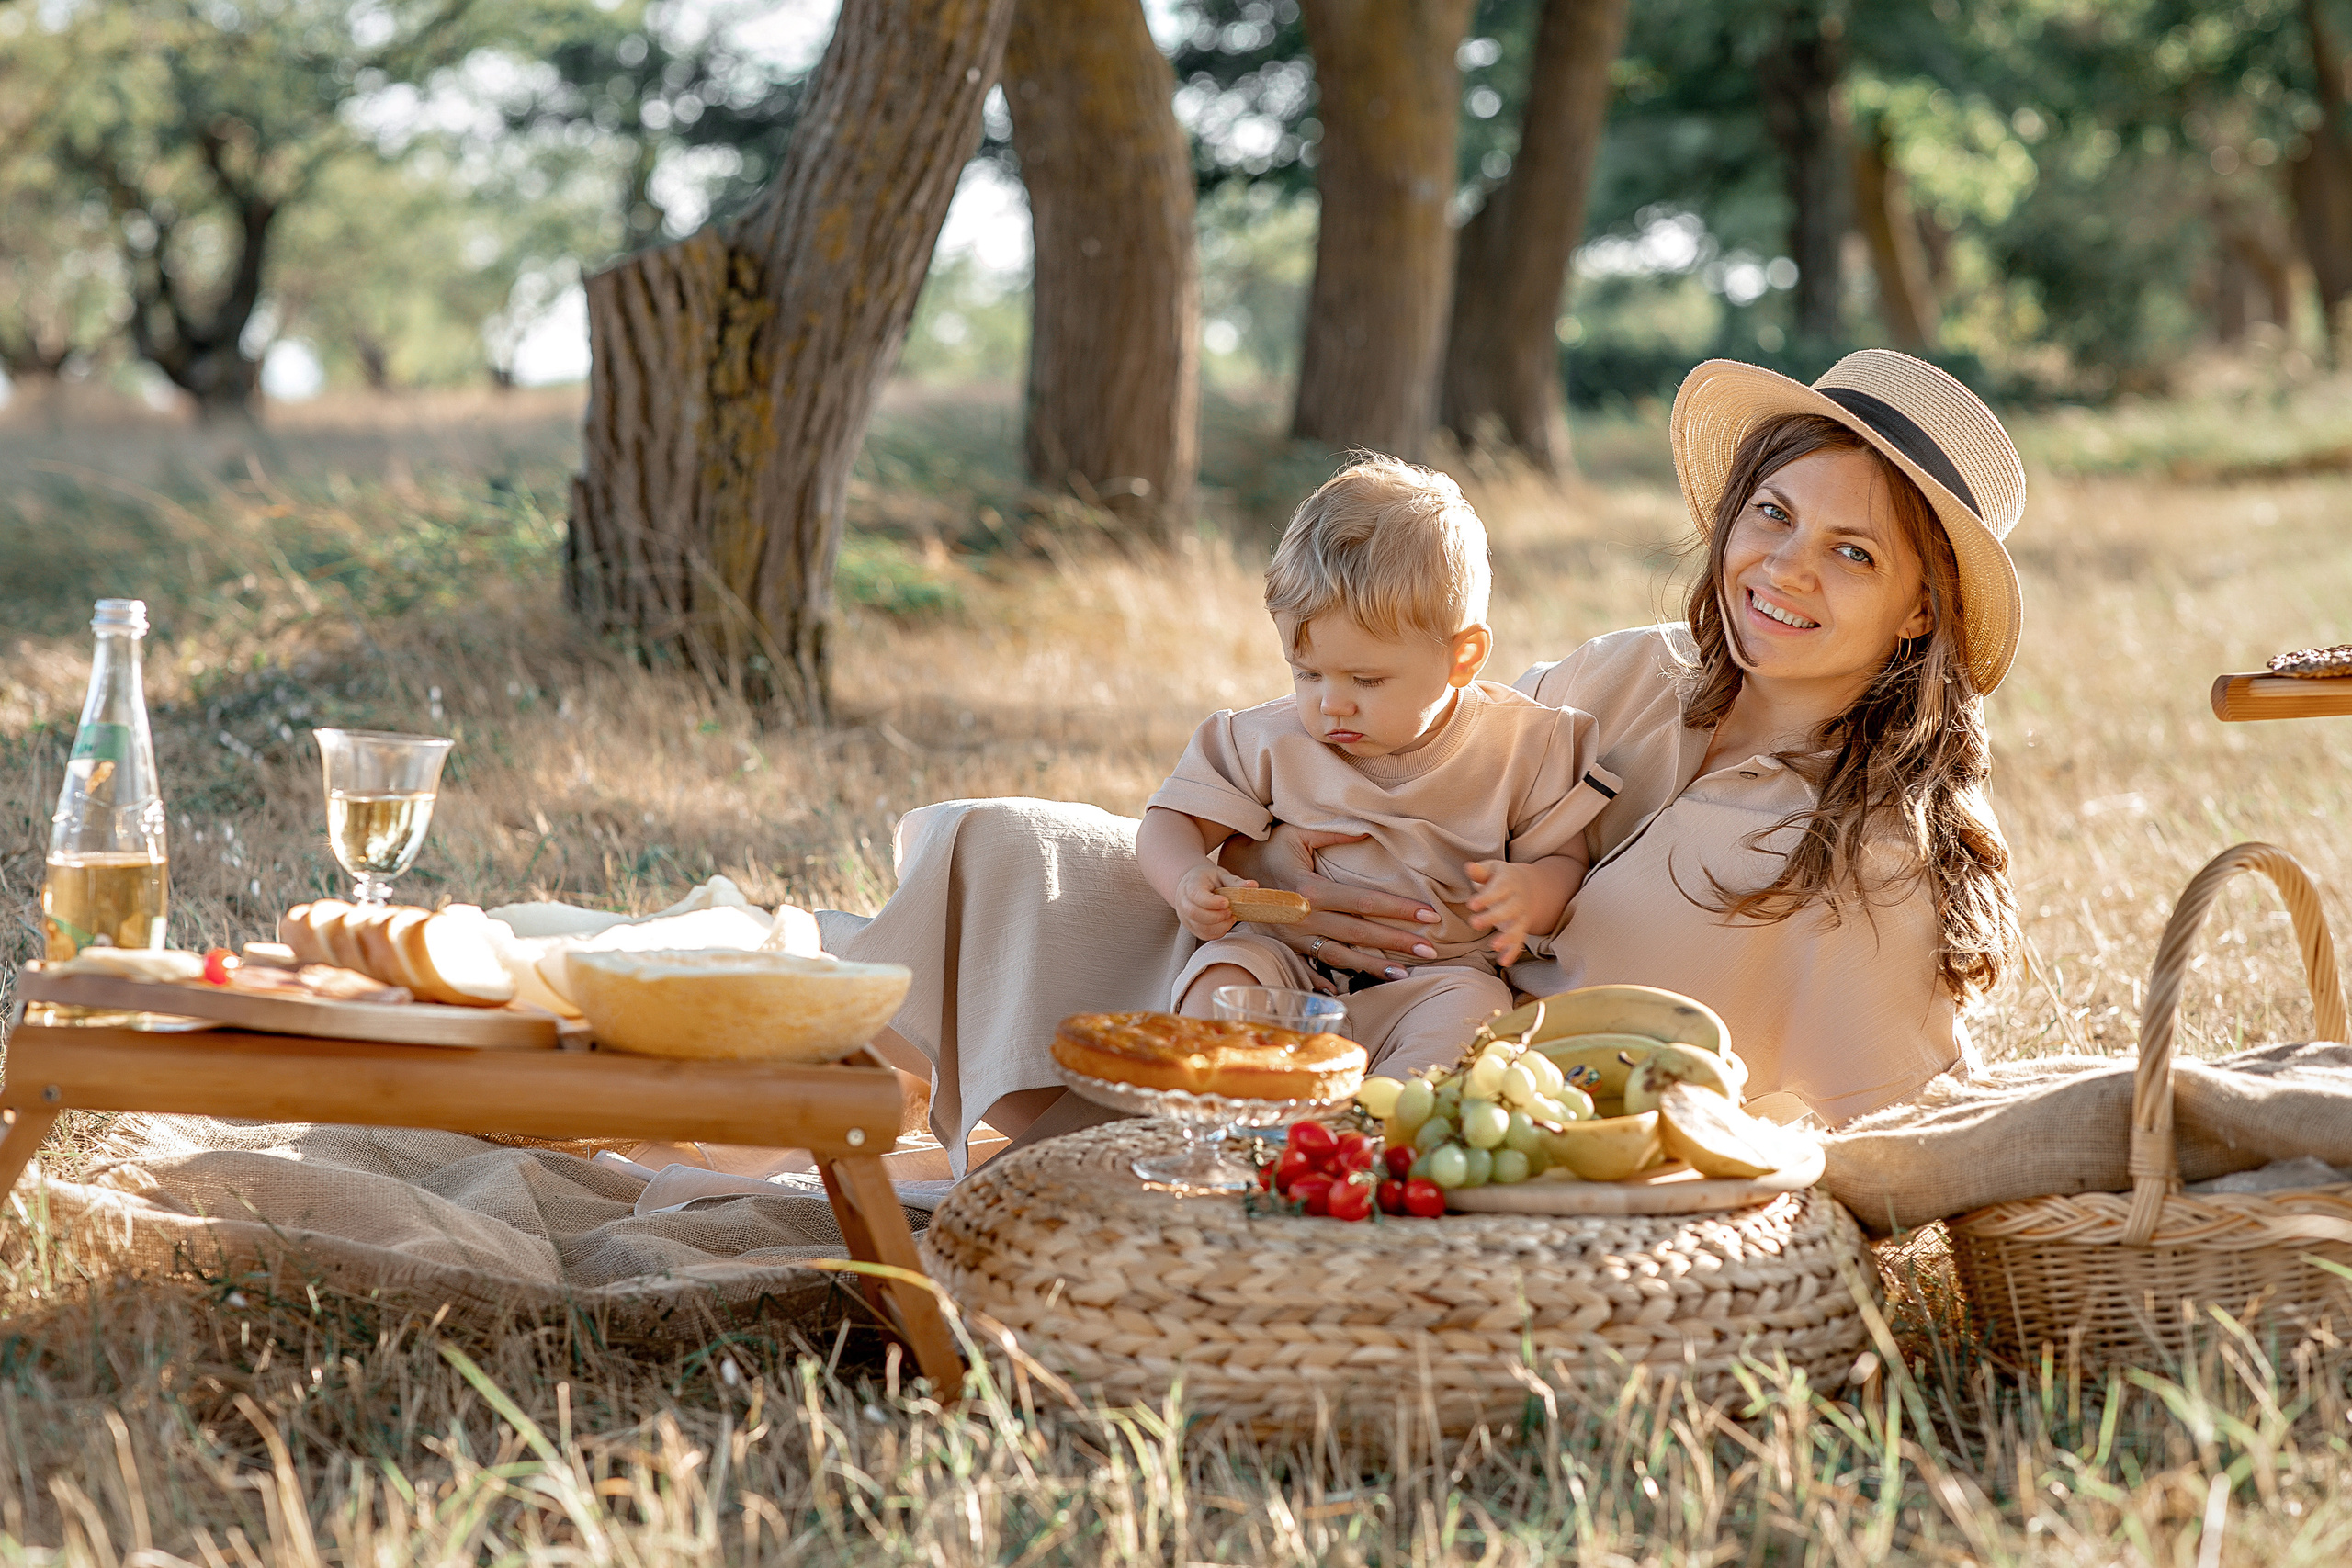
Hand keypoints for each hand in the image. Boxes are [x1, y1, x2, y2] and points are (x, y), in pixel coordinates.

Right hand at [1172, 861, 1250, 942]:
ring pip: (1200, 927)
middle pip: (1195, 914)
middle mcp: (1183, 902)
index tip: (1226, 902)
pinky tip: (1226, 923)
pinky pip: (1204, 935)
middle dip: (1216, 916)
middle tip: (1230, 911)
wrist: (1191, 884)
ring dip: (1219, 926)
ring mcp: (1186, 917)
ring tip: (1230, 917)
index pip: (1196, 895)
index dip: (1211, 902)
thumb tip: (1253, 886)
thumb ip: (1235, 882)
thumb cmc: (1207, 879)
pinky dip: (1218, 932)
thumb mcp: (1221, 875)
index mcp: (1190, 885)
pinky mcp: (1192, 927)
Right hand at [1223, 825, 1443, 979]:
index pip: (1365, 901)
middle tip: (1431, 950)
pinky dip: (1335, 981)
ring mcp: (1297, 938)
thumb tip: (1368, 831)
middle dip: (1398, 942)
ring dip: (1375, 967)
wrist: (1226, 877)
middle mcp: (1306, 918)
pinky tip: (1357, 988)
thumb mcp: (1297, 834)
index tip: (1427, 915)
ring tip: (1405, 972)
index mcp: (1311, 889)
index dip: (1398, 909)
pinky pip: (1316, 967)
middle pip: (1360, 933)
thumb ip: (1333, 835)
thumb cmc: (1267, 850)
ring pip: (1342, 957)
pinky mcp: (1289, 948)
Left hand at [1465, 859, 1542, 965]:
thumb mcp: (1491, 869)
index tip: (1472, 904)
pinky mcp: (1520, 930)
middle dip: (1493, 917)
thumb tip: (1469, 867)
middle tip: (1474, 923)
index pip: (1499, 890)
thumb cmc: (1500, 877)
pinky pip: (1519, 942)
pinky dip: (1513, 952)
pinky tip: (1504, 962)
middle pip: (1508, 910)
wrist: (1527, 887)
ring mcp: (1521, 917)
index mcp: (1509, 883)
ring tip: (1494, 945)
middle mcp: (1518, 901)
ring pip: (1517, 928)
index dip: (1486, 898)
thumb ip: (1480, 871)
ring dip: (1507, 937)